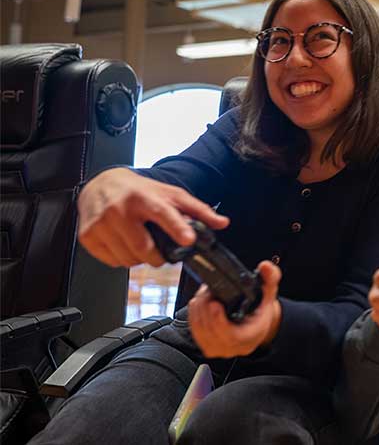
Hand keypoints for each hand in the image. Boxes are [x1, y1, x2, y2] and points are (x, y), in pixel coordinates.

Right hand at [77, 167, 229, 267]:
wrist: (102, 184)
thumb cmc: (140, 191)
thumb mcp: (171, 195)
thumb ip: (198, 210)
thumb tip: (222, 223)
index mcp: (144, 197)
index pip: (163, 213)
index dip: (177, 228)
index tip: (188, 239)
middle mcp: (120, 209)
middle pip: (144, 248)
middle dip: (157, 257)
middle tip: (160, 252)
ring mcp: (101, 223)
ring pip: (128, 259)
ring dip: (139, 259)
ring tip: (140, 243)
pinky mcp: (88, 235)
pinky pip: (112, 262)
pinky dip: (122, 259)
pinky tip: (123, 244)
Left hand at [189, 260, 281, 357]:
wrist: (256, 325)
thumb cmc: (260, 311)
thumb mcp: (269, 293)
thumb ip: (270, 278)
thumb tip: (265, 266)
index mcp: (251, 335)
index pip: (232, 336)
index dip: (219, 321)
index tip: (214, 303)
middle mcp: (235, 346)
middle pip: (211, 333)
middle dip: (205, 309)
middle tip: (206, 293)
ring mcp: (221, 348)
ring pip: (200, 332)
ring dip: (198, 311)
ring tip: (204, 295)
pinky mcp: (209, 346)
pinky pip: (196, 333)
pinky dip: (195, 316)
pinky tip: (199, 304)